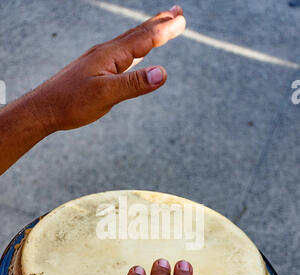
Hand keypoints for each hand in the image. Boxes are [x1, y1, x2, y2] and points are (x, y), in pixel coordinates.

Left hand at [0, 6, 184, 173]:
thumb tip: (163, 73)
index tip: (182, 20)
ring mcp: (99, 59)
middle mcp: (105, 52)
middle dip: (159, 22)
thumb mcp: (106, 95)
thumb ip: (134, 84)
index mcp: (110, 55)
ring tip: (160, 25)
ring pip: (129, 41)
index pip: (143, 38)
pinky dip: (134, 45)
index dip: (164, 30)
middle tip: (177, 12)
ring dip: (147, 31)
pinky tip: (133, 51)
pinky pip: (120, 52)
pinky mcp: (94, 69)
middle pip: (137, 33)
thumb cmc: (72, 103)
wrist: (44, 109)